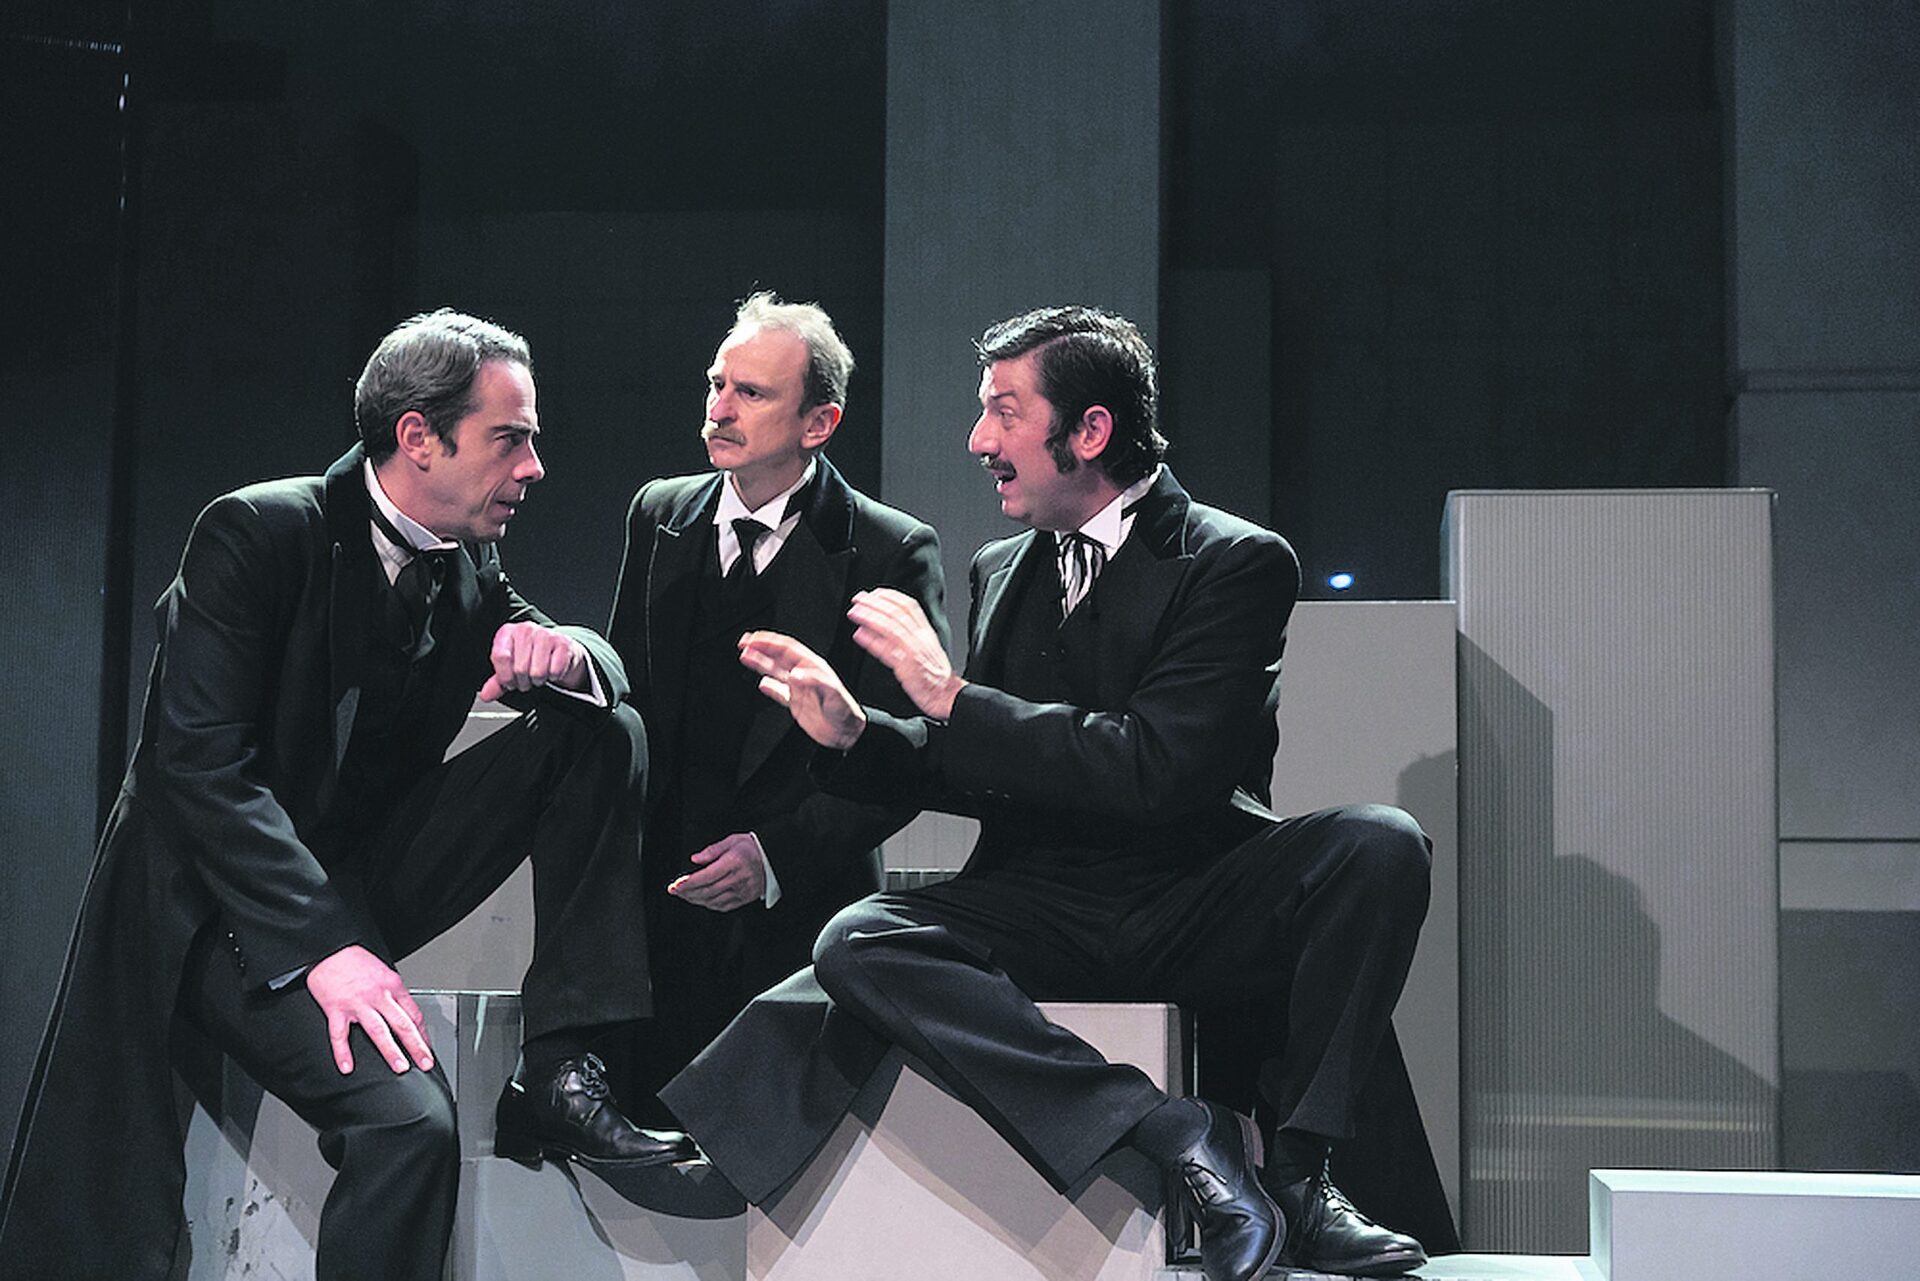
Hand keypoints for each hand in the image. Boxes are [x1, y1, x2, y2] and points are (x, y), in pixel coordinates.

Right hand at [306, 944, 432, 1074]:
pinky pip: (340, 1035)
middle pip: (403, 1024)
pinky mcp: (336, 1009)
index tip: (428, 1047)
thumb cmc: (354, 959)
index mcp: (392, 985)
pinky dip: (343, 1053)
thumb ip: (392, 992)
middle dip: (416, 1046)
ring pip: (379, 1031)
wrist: (328, 948)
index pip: (414, 1013)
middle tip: (425, 1062)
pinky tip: (347, 1067)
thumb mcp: (383, 971)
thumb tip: (402, 1012)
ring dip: (391, 1051)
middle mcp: (378, 995)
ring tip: (400, 1067)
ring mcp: (357, 1004)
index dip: (423, 1033)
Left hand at [478, 622, 587, 700]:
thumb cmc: (531, 657)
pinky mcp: (563, 643)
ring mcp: (546, 634)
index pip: (500, 656)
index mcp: (507, 632)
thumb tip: (486, 695)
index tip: (509, 682)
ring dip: (538, 680)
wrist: (558, 650)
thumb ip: (497, 682)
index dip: (505, 676)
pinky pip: (555, 670)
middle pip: (520, 668)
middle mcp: (525, 629)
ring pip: (537, 671)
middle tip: (526, 680)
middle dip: (523, 681)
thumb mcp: (510, 668)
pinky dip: (554, 676)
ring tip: (538, 675)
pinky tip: (551, 670)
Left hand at [668, 832, 767, 912]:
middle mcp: (737, 879)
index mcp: (733, 862)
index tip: (675, 885)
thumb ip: (712, 850)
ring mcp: (741, 891)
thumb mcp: (732, 840)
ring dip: (695, 900)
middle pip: (706, 891)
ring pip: (713, 901)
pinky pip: (723, 906)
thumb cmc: (753, 848)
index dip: (688, 883)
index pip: (706, 876)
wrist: (774, 859)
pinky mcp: (744, 899)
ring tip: (684, 895)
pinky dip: (709, 905)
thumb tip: (695, 859)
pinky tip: (701, 901)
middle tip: (675, 891)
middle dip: (687, 893)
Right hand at [738, 631, 867, 748]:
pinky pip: (779, 693)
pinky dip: (769, 687)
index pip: (787, 649)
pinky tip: (761, 684)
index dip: (770, 642)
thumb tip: (795, 674)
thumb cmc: (846, 712)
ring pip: (775, 671)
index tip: (755, 639)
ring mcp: (799, 688)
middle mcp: (804, 674)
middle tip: (744, 642)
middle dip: (761, 647)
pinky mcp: (796, 703)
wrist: (847, 733)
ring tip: (745, 655)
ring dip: (760, 662)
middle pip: (778, 656)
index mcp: (813, 667)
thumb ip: (815, 682)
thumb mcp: (834, 694)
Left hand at [846, 588, 965, 720]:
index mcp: (926, 633)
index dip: (891, 596)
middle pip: (896, 614)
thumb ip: (911, 636)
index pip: (909, 606)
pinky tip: (859, 635)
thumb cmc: (936, 677)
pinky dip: (872, 641)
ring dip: (870, 617)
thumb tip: (890, 626)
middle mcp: (920, 639)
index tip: (875, 593)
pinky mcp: (907, 667)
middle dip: (875, 603)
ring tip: (854, 612)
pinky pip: (886, 651)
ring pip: (890, 627)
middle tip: (858, 598)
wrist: (948, 696)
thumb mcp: (927, 649)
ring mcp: (914, 652)